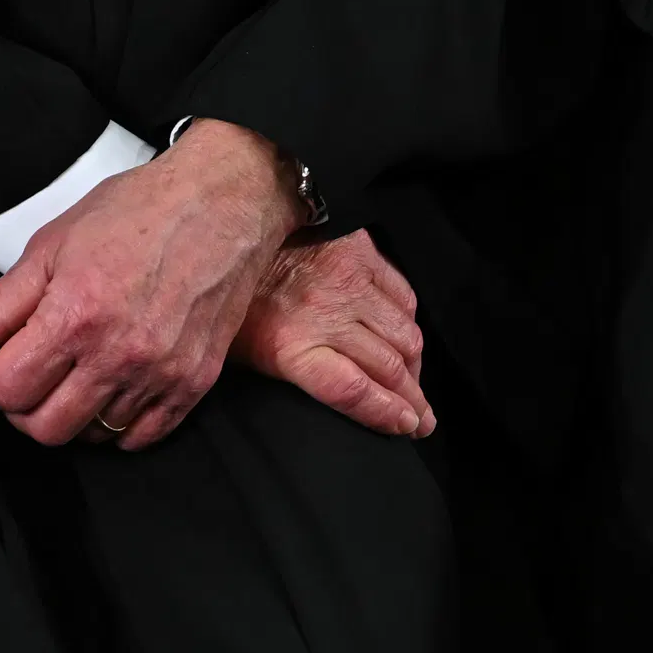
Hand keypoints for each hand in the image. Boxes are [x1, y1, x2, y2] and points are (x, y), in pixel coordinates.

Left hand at [0, 119, 309, 449]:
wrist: (225, 199)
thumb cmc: (142, 211)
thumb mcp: (53, 246)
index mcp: (76, 316)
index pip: (3, 389)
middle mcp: (120, 352)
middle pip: (43, 427)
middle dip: (23, 403)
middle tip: (32, 370)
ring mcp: (162, 371)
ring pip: (91, 435)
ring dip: (72, 411)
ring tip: (76, 373)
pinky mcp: (195, 380)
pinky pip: (142, 436)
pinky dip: (120, 424)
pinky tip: (114, 387)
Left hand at [234, 229, 434, 437]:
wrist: (232, 224)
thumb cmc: (230, 299)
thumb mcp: (233, 349)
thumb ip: (273, 376)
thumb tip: (307, 406)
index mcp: (289, 344)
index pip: (352, 389)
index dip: (385, 413)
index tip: (405, 427)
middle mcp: (327, 315)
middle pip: (387, 366)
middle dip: (411, 400)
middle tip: (422, 422)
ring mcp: (351, 281)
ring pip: (404, 334)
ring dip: (416, 366)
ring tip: (417, 387)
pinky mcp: (364, 254)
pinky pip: (404, 296)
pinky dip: (411, 324)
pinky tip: (408, 341)